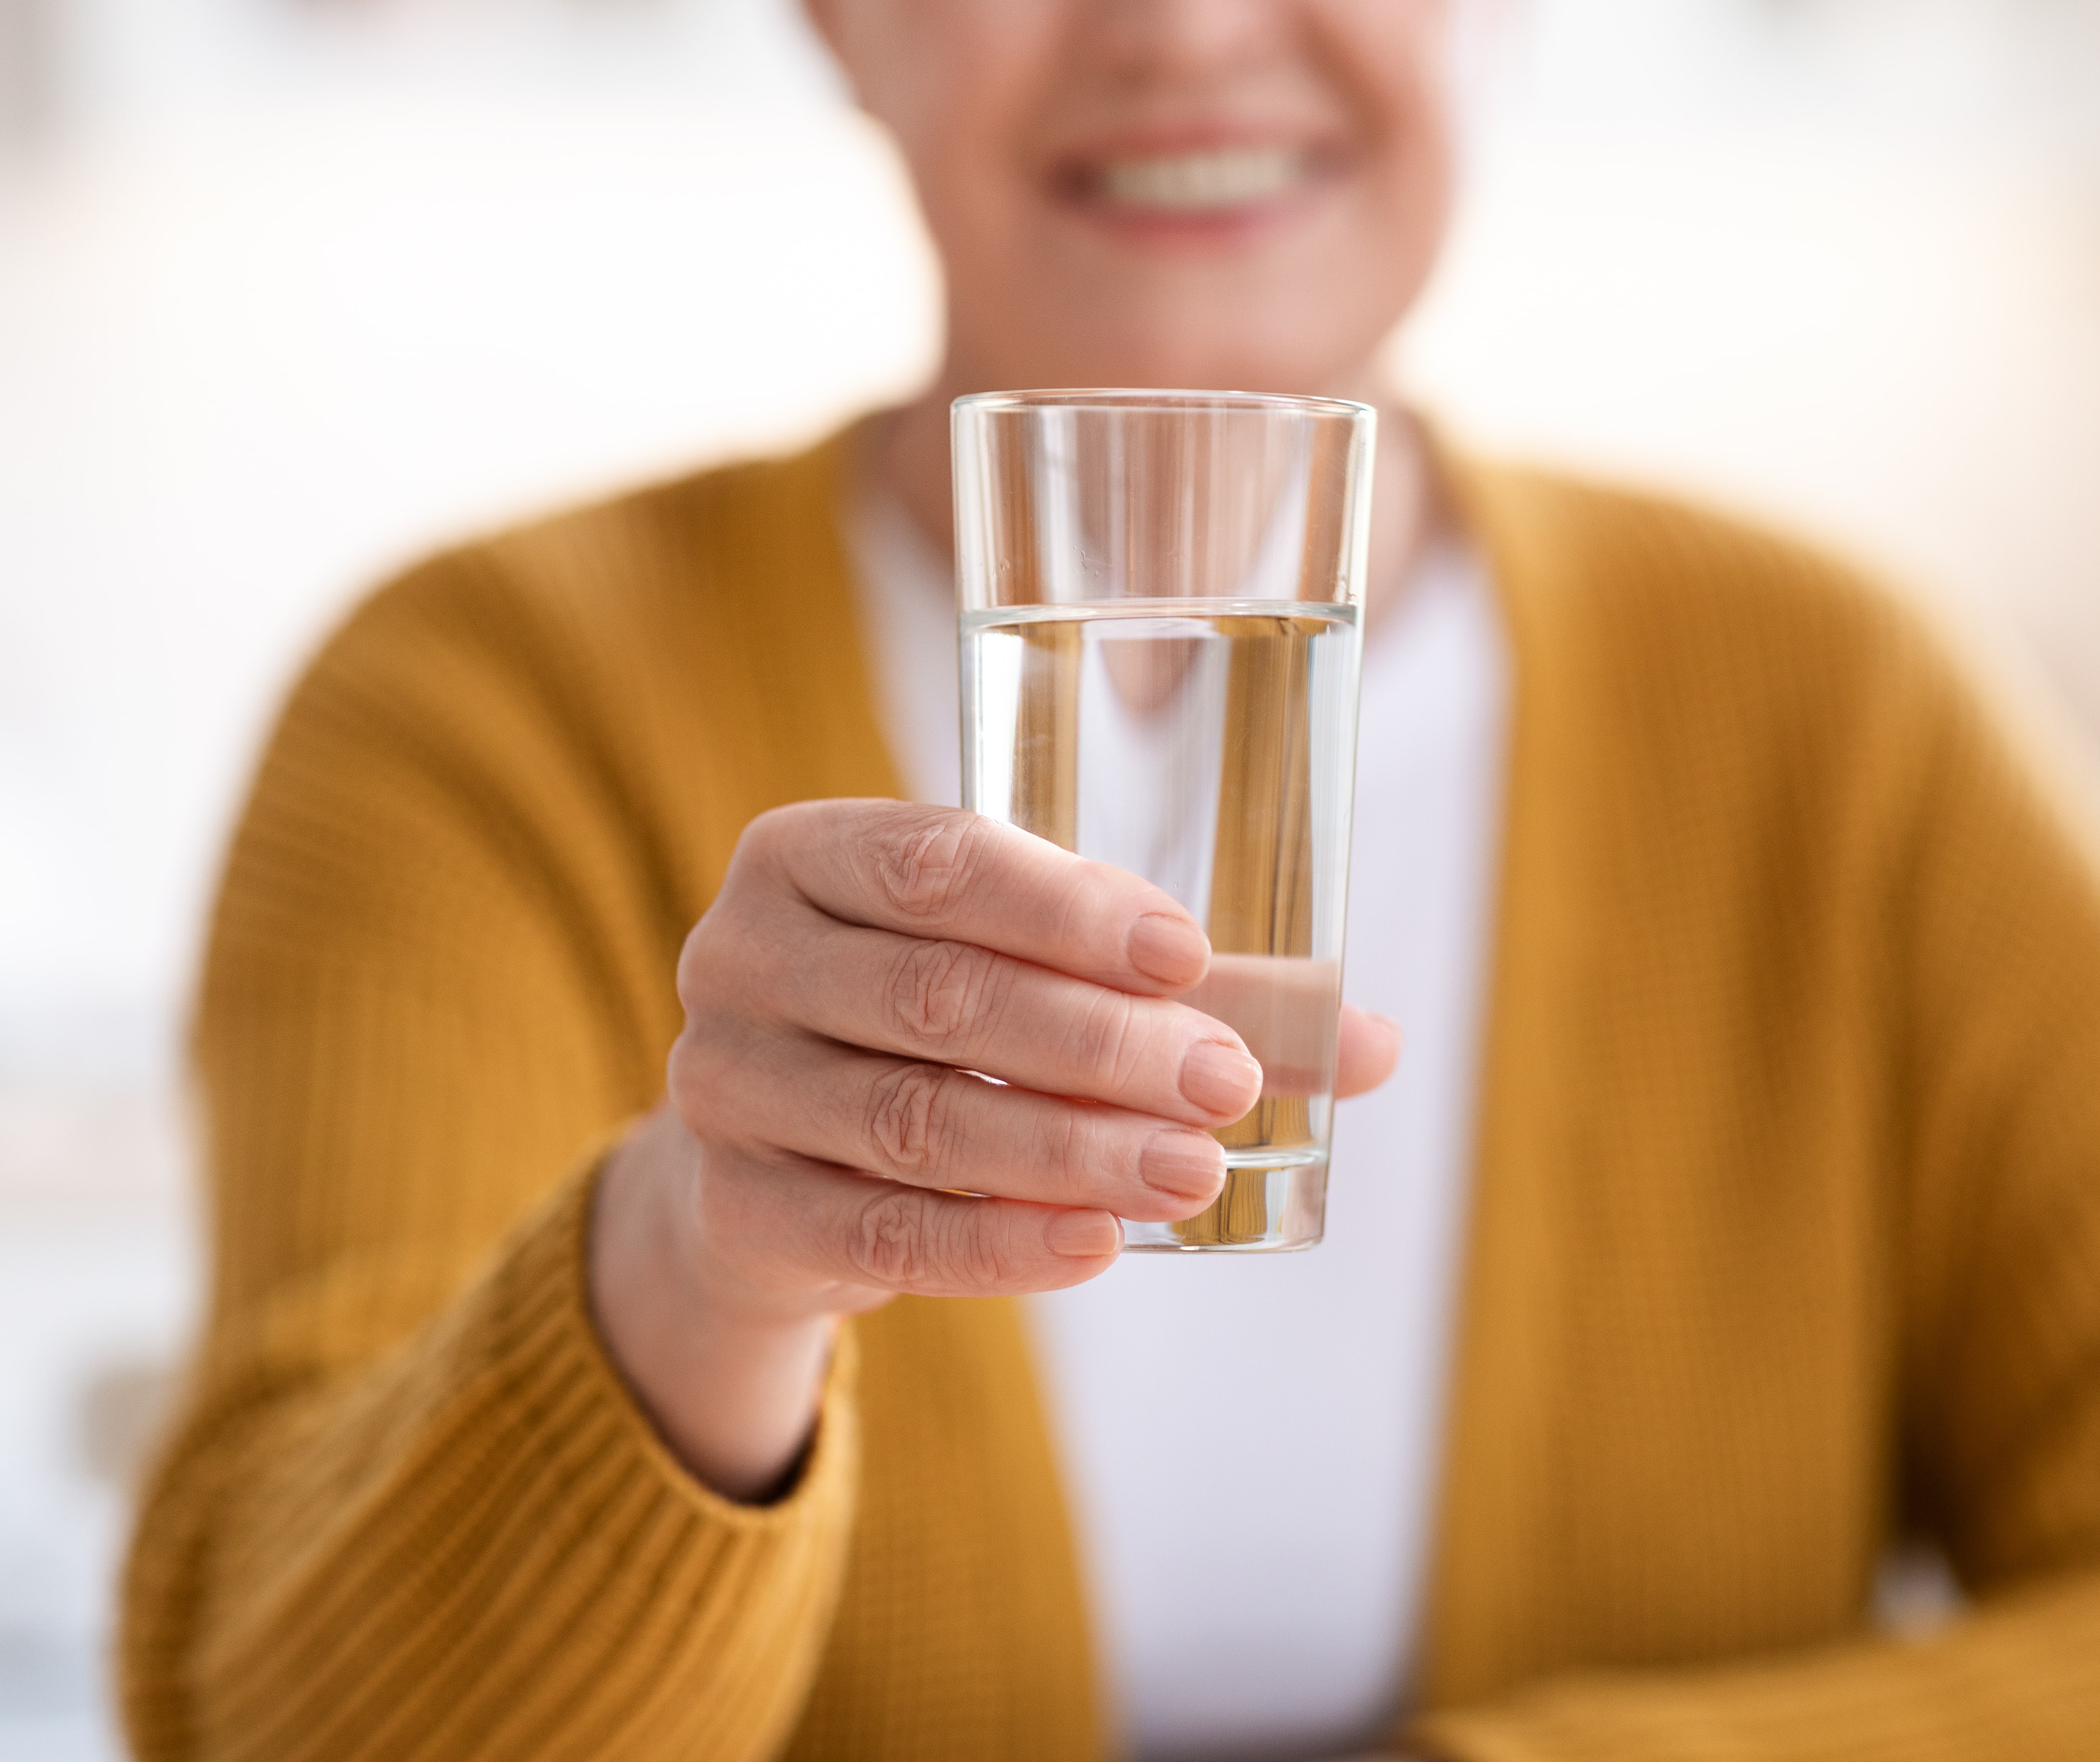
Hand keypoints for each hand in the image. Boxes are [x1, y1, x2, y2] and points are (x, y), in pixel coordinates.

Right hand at [591, 801, 1402, 1497]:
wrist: (781, 1166)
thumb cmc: (936, 1031)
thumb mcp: (1034, 978)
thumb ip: (1191, 995)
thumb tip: (1375, 1042)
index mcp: (808, 853)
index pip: (939, 861)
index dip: (1067, 909)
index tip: (1187, 955)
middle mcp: (739, 954)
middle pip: (940, 997)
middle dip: (1099, 1044)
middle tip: (1226, 1083)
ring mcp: (724, 1084)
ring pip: (920, 1120)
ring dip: (1071, 1149)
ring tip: (1194, 1170)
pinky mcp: (740, 1207)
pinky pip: (883, 1231)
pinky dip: (1000, 1244)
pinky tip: (1098, 1245)